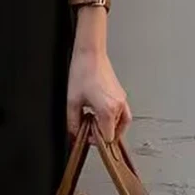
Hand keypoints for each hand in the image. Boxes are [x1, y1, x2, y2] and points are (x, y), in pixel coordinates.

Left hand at [67, 11, 131, 142]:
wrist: (90, 54)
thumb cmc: (82, 73)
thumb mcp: (72, 102)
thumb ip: (73, 122)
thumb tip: (74, 133)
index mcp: (108, 110)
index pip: (108, 137)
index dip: (96, 140)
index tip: (87, 135)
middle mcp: (118, 106)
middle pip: (115, 132)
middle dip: (102, 133)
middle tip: (89, 128)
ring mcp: (122, 99)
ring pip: (121, 123)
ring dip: (109, 126)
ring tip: (95, 122)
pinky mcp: (121, 94)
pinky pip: (122, 113)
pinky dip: (114, 118)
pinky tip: (102, 114)